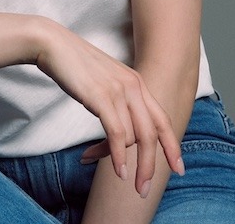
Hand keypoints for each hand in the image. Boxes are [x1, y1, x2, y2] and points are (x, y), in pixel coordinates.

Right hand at [39, 33, 183, 192]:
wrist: (55, 45)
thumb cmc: (78, 68)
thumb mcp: (107, 84)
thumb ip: (120, 104)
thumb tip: (125, 135)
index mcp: (137, 83)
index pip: (162, 119)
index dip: (172, 146)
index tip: (179, 169)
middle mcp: (133, 86)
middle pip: (151, 134)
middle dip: (150, 166)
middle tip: (144, 190)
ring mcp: (118, 90)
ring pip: (133, 137)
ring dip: (124, 161)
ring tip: (112, 171)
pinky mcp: (101, 96)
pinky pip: (117, 133)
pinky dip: (118, 156)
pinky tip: (119, 171)